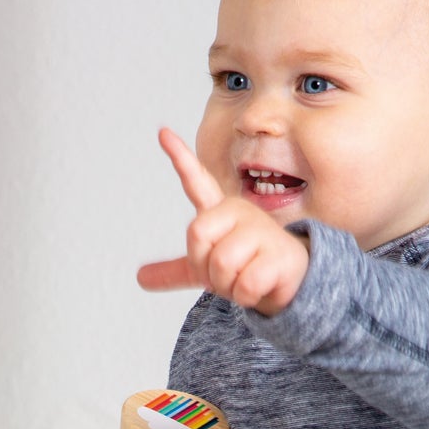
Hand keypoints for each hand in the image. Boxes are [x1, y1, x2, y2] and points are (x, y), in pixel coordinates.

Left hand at [137, 128, 309, 313]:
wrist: (287, 280)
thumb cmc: (245, 264)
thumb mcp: (208, 267)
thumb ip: (176, 270)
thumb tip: (140, 278)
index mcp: (219, 212)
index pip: (197, 181)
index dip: (180, 158)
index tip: (162, 132)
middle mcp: (239, 213)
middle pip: (196, 236)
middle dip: (204, 267)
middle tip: (224, 274)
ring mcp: (261, 231)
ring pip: (222, 264)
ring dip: (227, 286)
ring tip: (243, 280)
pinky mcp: (279, 255)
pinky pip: (246, 284)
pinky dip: (246, 296)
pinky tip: (260, 287)